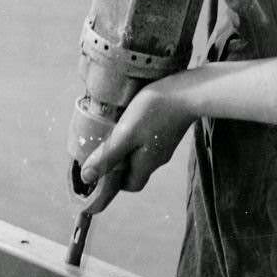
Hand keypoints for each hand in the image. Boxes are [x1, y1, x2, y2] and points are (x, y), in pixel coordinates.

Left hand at [80, 76, 196, 193]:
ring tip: (114, 131)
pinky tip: (132, 119)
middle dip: (119, 164)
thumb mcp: (126, 133)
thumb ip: (107, 155)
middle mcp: (157, 157)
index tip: (102, 172)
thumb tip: (87, 177)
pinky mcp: (170, 129)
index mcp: (146, 163)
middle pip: (136, 169)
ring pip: (143, 153)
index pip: (131, 185)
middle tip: (104, 148)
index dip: (116, 184)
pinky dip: (138, 135)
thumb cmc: (155, 111)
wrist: (190, 91)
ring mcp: (166, 143)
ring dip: (128, 148)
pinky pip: (150, 139)